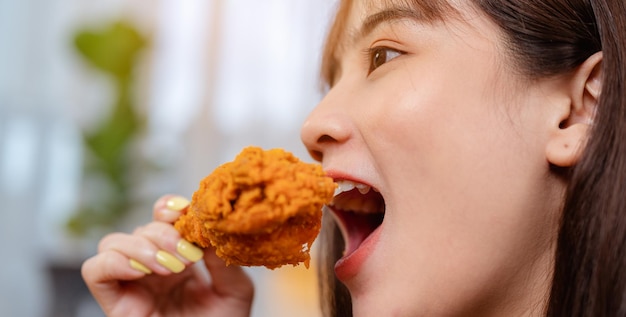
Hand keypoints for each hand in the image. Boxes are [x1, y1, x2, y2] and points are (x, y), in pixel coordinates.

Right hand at [81, 195, 253, 316]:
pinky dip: (114, 261)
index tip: (186, 210)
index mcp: (180, 259)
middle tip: (188, 256)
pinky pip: (95, 270)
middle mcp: (152, 269)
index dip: (169, 208)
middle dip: (163, 233)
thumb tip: (207, 229)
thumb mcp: (234, 291)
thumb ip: (222, 260)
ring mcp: (132, 285)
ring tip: (169, 267)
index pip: (163, 218)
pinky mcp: (114, 304)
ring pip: (112, 242)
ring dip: (141, 245)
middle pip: (140, 228)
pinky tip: (144, 270)